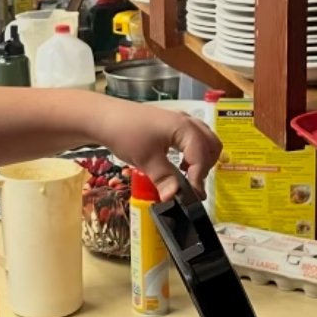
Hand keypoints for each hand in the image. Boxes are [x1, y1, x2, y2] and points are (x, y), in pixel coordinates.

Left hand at [97, 98, 221, 200]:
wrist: (104, 118)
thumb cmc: (126, 134)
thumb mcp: (146, 160)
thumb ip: (164, 179)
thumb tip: (174, 198)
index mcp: (184, 128)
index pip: (202, 156)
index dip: (199, 178)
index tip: (192, 197)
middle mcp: (187, 122)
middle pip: (212, 145)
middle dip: (206, 167)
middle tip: (191, 185)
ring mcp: (180, 120)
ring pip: (206, 140)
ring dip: (202, 159)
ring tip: (186, 174)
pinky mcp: (172, 124)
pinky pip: (194, 138)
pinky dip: (194, 152)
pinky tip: (179, 163)